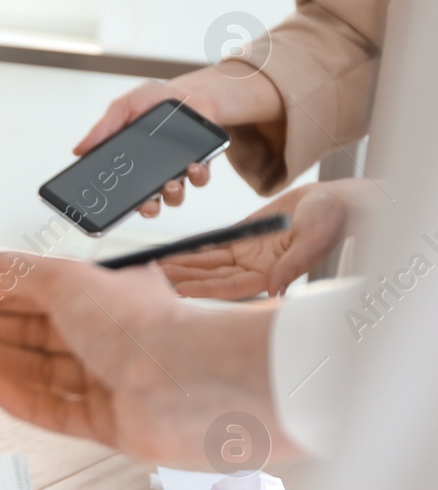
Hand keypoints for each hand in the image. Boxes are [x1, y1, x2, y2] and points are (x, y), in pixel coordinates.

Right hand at [0, 255, 298, 464]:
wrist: (192, 386)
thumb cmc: (146, 328)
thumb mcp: (66, 278)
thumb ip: (14, 275)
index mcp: (101, 293)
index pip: (29, 290)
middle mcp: (105, 335)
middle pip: (27, 331)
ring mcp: (107, 380)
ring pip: (36, 369)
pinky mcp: (109, 422)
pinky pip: (54, 411)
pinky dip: (20, 400)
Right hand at [73, 80, 223, 216]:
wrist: (189, 93)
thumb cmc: (154, 101)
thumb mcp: (123, 108)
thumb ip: (103, 128)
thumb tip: (78, 150)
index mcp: (128, 163)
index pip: (117, 189)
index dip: (113, 202)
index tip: (110, 206)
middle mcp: (151, 174)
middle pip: (146, 203)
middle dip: (146, 208)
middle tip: (146, 204)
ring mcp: (175, 173)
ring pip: (172, 197)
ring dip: (172, 194)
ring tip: (171, 183)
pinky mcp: (198, 167)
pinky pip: (198, 180)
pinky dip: (196, 176)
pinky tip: (192, 166)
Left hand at [159, 181, 362, 298]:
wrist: (334, 199)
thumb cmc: (331, 219)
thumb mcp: (314, 238)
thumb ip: (294, 265)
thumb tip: (277, 290)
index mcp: (272, 275)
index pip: (231, 287)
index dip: (205, 288)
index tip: (180, 289)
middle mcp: (256, 269)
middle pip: (212, 276)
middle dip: (185, 277)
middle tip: (154, 276)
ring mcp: (248, 254)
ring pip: (209, 263)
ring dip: (184, 265)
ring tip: (156, 266)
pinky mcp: (243, 237)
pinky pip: (213, 245)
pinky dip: (194, 248)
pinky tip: (174, 252)